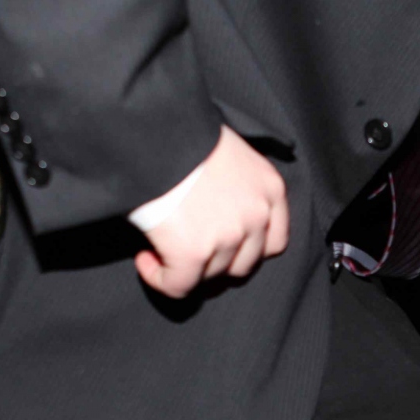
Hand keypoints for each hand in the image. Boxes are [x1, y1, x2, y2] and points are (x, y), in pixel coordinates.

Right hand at [134, 126, 288, 297]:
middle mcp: (257, 215)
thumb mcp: (230, 151)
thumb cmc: (182, 134)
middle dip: (215, 262)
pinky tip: (145, 260)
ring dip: (184, 267)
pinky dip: (160, 279)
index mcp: (270, 188)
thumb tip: (220, 212)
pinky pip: (180, 286)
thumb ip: (240, 184)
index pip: (274, 242)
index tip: (219, 244)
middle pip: (243, 264)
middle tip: (187, 248)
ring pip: (210, 276)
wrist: (153, 132)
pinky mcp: (195, 252)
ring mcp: (230, 236)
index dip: (245, 249)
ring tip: (160, 246)